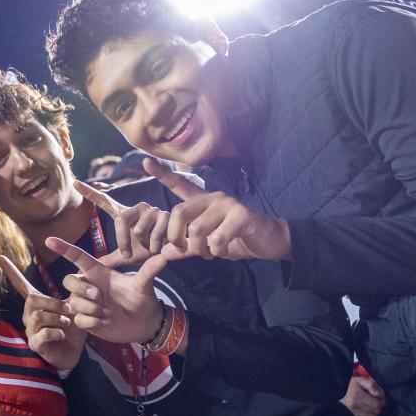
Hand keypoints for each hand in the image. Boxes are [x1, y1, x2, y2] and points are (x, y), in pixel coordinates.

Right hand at [0, 255, 84, 371]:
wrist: (74, 352)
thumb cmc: (71, 330)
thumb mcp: (74, 307)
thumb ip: (73, 294)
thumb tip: (76, 279)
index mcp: (37, 304)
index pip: (21, 285)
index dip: (11, 271)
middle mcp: (29, 315)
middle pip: (32, 299)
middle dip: (52, 303)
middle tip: (68, 310)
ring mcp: (30, 331)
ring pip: (37, 316)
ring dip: (57, 319)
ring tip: (67, 323)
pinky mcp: (35, 345)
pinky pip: (43, 334)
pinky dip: (57, 333)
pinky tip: (62, 335)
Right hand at [42, 236, 172, 346]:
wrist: (145, 325)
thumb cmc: (143, 300)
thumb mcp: (145, 285)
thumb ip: (150, 270)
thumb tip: (166, 254)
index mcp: (99, 272)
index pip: (77, 258)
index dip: (63, 248)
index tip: (49, 240)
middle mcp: (90, 286)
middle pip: (69, 280)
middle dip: (81, 289)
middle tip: (98, 296)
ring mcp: (86, 304)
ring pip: (74, 302)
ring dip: (91, 308)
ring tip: (107, 312)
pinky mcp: (86, 321)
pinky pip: (79, 319)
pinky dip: (93, 321)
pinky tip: (105, 321)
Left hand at [75, 179, 171, 268]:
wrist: (174, 252)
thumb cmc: (149, 251)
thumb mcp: (128, 255)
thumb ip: (111, 258)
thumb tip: (93, 266)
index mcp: (125, 215)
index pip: (105, 202)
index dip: (90, 193)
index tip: (74, 183)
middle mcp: (137, 208)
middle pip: (120, 220)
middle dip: (122, 241)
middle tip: (128, 253)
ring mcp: (152, 210)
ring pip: (138, 230)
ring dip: (144, 245)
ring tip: (152, 245)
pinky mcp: (166, 214)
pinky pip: (155, 234)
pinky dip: (157, 246)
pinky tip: (164, 244)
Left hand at [144, 159, 291, 261]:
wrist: (269, 241)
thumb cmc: (237, 240)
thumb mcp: (207, 246)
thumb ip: (186, 248)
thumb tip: (165, 252)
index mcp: (203, 202)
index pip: (180, 185)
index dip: (163, 175)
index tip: (146, 162)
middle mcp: (213, 198)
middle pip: (180, 212)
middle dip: (176, 236)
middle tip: (182, 249)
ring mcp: (227, 204)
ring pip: (198, 229)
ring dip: (200, 249)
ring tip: (210, 253)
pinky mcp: (241, 215)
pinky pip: (217, 238)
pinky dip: (216, 251)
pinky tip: (224, 250)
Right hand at [341, 375, 385, 415]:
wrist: (334, 392)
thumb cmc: (349, 386)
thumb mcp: (359, 380)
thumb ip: (370, 384)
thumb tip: (379, 394)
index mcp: (357, 396)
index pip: (377, 403)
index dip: (383, 401)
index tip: (382, 398)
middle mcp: (354, 406)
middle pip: (376, 412)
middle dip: (382, 409)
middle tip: (382, 405)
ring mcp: (353, 414)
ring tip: (378, 411)